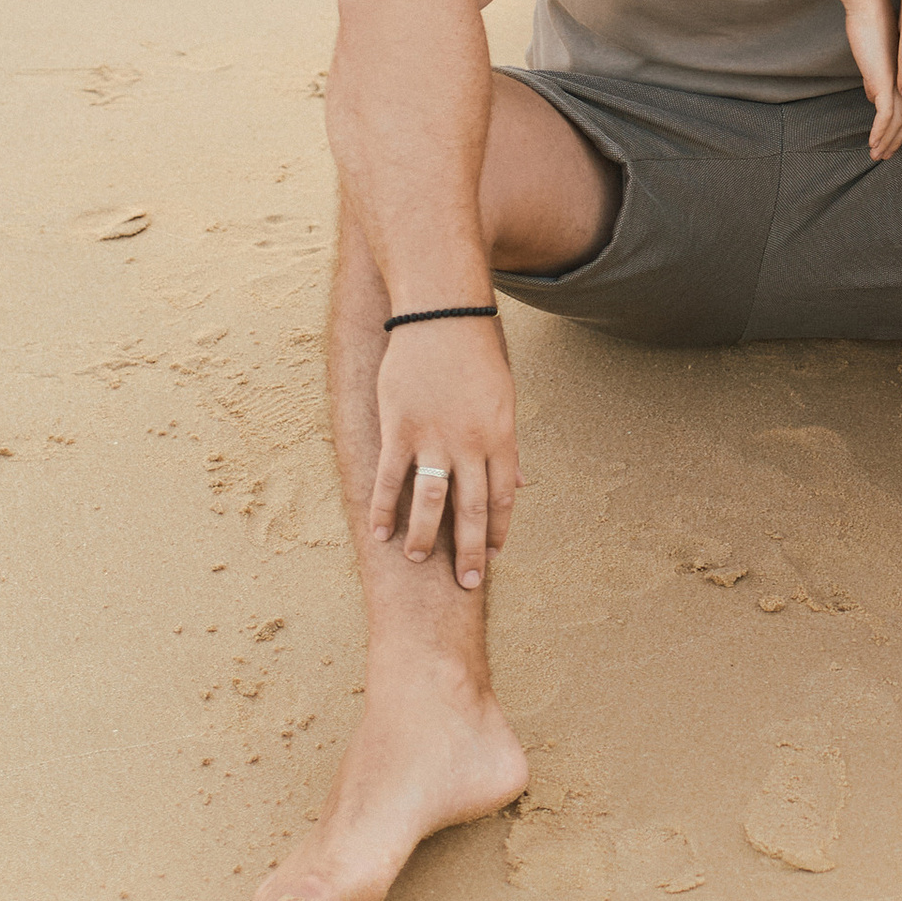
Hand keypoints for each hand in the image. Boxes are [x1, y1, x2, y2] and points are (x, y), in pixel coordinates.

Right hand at [373, 315, 518, 589]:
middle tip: (466, 582)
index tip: (492, 556)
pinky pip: (392, 478)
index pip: (503, 497)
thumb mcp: (504, 400)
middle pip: (472, 509)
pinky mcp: (399, 428)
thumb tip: (522, 484)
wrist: (443, 317)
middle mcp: (470, 444)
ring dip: (424, 536)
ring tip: (416, 561)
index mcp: (500, 437)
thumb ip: (508, 446)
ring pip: (431, 501)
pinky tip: (380, 533)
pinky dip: (385, 508)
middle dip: (469, 550)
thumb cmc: (476, 357)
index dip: (497, 530)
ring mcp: (434, 437)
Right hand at [846, 0, 901, 161]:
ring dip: (886, 141)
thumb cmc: (871, 26)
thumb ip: (876, 78)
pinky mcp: (887, 81)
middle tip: (883, 157)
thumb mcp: (876, 58)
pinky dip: (880, 132)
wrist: (871, 8)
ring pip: (897, 122)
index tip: (889, 145)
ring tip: (876, 156)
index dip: (899, 131)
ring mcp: (898, 82)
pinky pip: (886, 115)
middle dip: (894, 141)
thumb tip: (873, 96)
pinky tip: (873, 143)